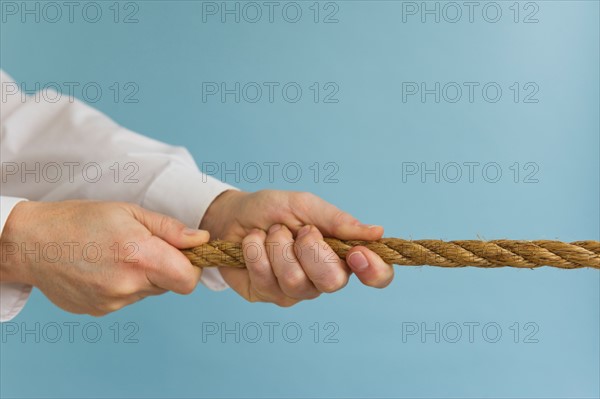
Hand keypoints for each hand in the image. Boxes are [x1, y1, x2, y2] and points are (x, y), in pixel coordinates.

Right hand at [0, 200, 208, 315]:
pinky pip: (128, 299)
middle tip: (143, 247)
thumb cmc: (80, 220)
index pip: (189, 279)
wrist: (31, 243)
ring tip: (117, 255)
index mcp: (140, 257)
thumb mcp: (128, 212)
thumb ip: (169, 229)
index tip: (181, 252)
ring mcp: (113, 302)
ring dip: (144, 276)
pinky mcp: (101, 310)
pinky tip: (103, 268)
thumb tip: (201, 240)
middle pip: (170, 285)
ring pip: (149, 292)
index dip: (191, 266)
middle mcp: (128, 285)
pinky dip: (124, 285)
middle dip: (166, 267)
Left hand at [200, 190, 393, 306]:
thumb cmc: (274, 210)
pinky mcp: (266, 295)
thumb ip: (338, 221)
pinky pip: (265, 278)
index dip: (374, 270)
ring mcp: (294, 291)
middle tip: (299, 230)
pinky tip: (252, 242)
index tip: (357, 253)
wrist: (233, 215)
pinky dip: (255, 250)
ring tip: (271, 232)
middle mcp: (322, 278)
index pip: (376, 276)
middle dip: (311, 249)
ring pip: (294, 280)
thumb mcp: (306, 205)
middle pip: (332, 282)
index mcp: (341, 255)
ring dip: (277, 245)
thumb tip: (377, 232)